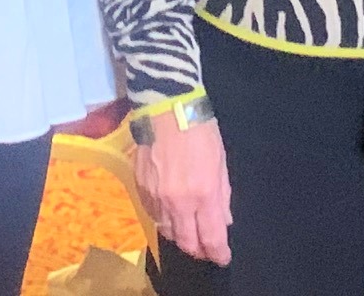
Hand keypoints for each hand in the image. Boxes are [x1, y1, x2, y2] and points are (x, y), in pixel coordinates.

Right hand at [135, 112, 231, 265]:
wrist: (167, 107)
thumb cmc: (200, 131)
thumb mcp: (221, 162)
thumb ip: (222, 195)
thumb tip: (223, 220)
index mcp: (203, 194)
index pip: (211, 238)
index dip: (218, 253)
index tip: (222, 257)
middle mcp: (178, 202)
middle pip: (187, 242)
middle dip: (199, 250)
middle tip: (206, 248)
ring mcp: (156, 197)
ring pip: (168, 232)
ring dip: (180, 236)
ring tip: (189, 232)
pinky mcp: (141, 188)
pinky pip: (153, 215)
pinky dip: (164, 220)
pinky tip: (171, 213)